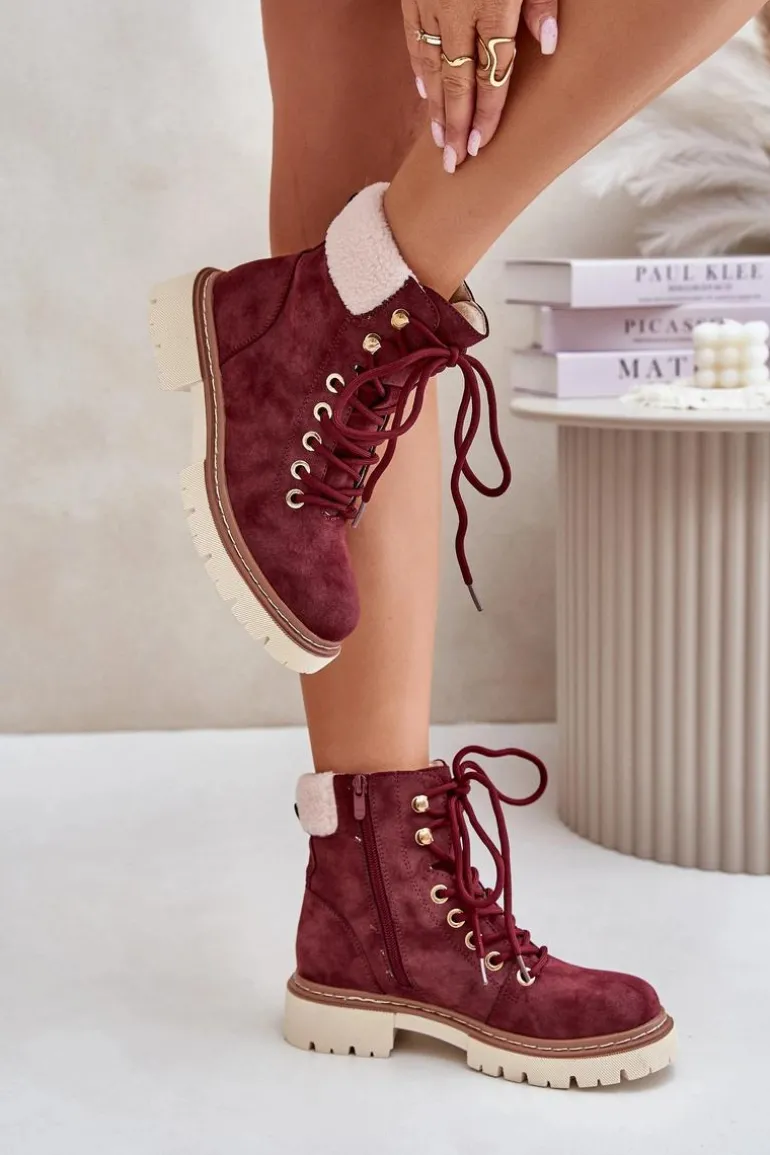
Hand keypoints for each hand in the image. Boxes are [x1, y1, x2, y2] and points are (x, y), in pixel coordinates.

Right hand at [403, 0, 558, 171]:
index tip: (479, 144)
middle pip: (457, 82)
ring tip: (439, 139)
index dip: (487, 112)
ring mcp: (431, 4)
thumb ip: (540, 2)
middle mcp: (457, 12)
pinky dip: (419, 69)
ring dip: (435, 107)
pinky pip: (414, 39)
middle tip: (453, 159)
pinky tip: (424, 93)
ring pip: (431, 67)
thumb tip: (549, 43)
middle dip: (455, 125)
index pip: (492, 73)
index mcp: (493, 5)